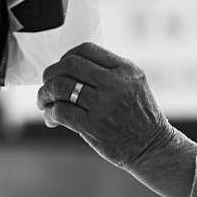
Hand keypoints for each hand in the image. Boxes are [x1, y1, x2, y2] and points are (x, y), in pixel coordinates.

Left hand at [36, 44, 173, 169]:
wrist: (151, 147)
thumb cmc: (138, 117)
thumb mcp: (133, 84)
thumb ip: (107, 72)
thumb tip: (67, 67)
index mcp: (125, 69)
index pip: (86, 49)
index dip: (67, 57)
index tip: (62, 69)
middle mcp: (116, 83)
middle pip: (69, 65)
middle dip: (51, 74)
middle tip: (47, 86)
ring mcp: (105, 105)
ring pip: (60, 87)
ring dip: (45, 94)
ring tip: (45, 103)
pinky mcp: (95, 126)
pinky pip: (61, 111)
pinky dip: (50, 113)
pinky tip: (52, 118)